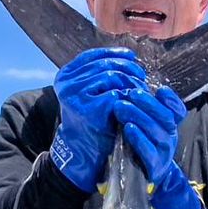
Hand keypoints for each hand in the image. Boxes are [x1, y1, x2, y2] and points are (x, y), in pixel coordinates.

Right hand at [51, 48, 146, 193]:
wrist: (83, 154)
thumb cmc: (91, 123)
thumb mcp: (90, 94)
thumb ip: (99, 76)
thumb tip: (127, 56)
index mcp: (65, 76)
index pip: (93, 56)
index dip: (114, 54)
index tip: (131, 57)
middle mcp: (68, 84)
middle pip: (104, 65)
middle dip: (127, 69)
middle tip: (142, 77)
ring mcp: (77, 95)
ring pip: (112, 76)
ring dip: (131, 82)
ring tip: (142, 90)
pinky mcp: (90, 109)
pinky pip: (117, 94)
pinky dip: (129, 98)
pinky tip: (137, 103)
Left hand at [111, 85, 184, 185]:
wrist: (142, 178)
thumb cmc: (140, 147)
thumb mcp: (143, 126)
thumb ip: (143, 109)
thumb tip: (134, 84)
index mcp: (169, 126)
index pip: (178, 111)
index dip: (172, 100)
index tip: (160, 91)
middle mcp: (170, 137)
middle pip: (166, 117)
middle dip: (148, 103)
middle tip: (131, 93)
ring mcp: (164, 153)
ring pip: (157, 132)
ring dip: (139, 117)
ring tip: (121, 108)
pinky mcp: (155, 167)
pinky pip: (149, 152)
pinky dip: (139, 139)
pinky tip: (128, 128)